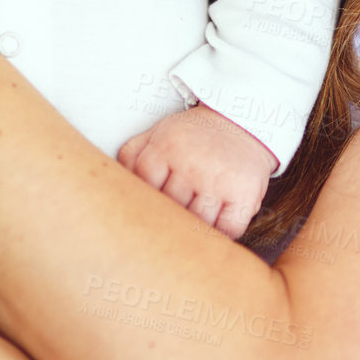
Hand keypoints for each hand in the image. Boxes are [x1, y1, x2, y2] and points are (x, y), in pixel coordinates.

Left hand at [117, 106, 275, 239]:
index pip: (144, 190)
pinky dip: (221, 236)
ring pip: (197, 224)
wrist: (240, 122)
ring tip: (188, 233)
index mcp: (165, 149)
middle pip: (170, 210)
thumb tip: (114, 183)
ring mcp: (219, 180)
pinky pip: (228, 229)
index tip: (147, 213)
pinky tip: (214, 230)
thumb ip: (131, 155)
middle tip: (165, 229)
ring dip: (193, 231)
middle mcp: (192, 164)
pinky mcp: (245, 193)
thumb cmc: (193, 135)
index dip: (145, 205)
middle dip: (167, 220)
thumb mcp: (158, 133)